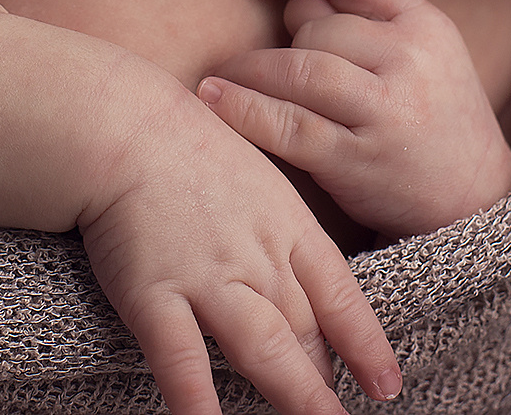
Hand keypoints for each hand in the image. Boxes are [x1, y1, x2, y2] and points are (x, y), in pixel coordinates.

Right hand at [77, 86, 401, 414]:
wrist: (123, 124)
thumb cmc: (186, 144)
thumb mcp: (254, 179)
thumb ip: (276, 231)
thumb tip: (293, 277)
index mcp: (287, 226)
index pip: (340, 298)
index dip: (367, 345)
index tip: (386, 385)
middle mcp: (258, 258)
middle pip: (306, 333)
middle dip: (325, 381)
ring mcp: (208, 277)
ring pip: (264, 349)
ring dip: (293, 395)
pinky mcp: (154, 294)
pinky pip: (182, 360)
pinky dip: (198, 401)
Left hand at [197, 0, 510, 239]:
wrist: (478, 200)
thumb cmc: (433, 119)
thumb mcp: (426, 55)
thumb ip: (369, 20)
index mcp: (428, 24)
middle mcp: (411, 59)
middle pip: (318, 25)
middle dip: (281, 41)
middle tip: (261, 66)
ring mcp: (387, 110)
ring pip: (298, 67)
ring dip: (248, 70)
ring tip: (217, 79)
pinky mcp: (360, 159)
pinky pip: (288, 125)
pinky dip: (243, 110)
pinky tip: (215, 100)